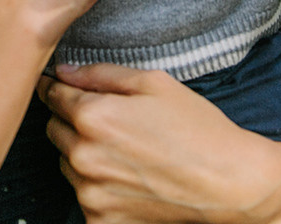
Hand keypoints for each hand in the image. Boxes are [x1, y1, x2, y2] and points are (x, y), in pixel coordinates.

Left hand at [37, 63, 280, 223]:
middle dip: (73, 120)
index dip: (58, 87)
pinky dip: (98, 186)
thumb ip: (100, 74)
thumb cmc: (196, 127)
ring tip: (126, 149)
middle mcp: (83, 156)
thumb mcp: (153, 83)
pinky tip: (129, 176)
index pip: (52, 95)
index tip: (64, 86)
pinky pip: (84, 195)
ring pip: (67, 163)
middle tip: (111, 120)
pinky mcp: (101, 220)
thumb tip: (62, 72)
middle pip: (54, 129)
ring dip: (83, 153)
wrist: (228, 182)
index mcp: (93, 116)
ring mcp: (90, 193)